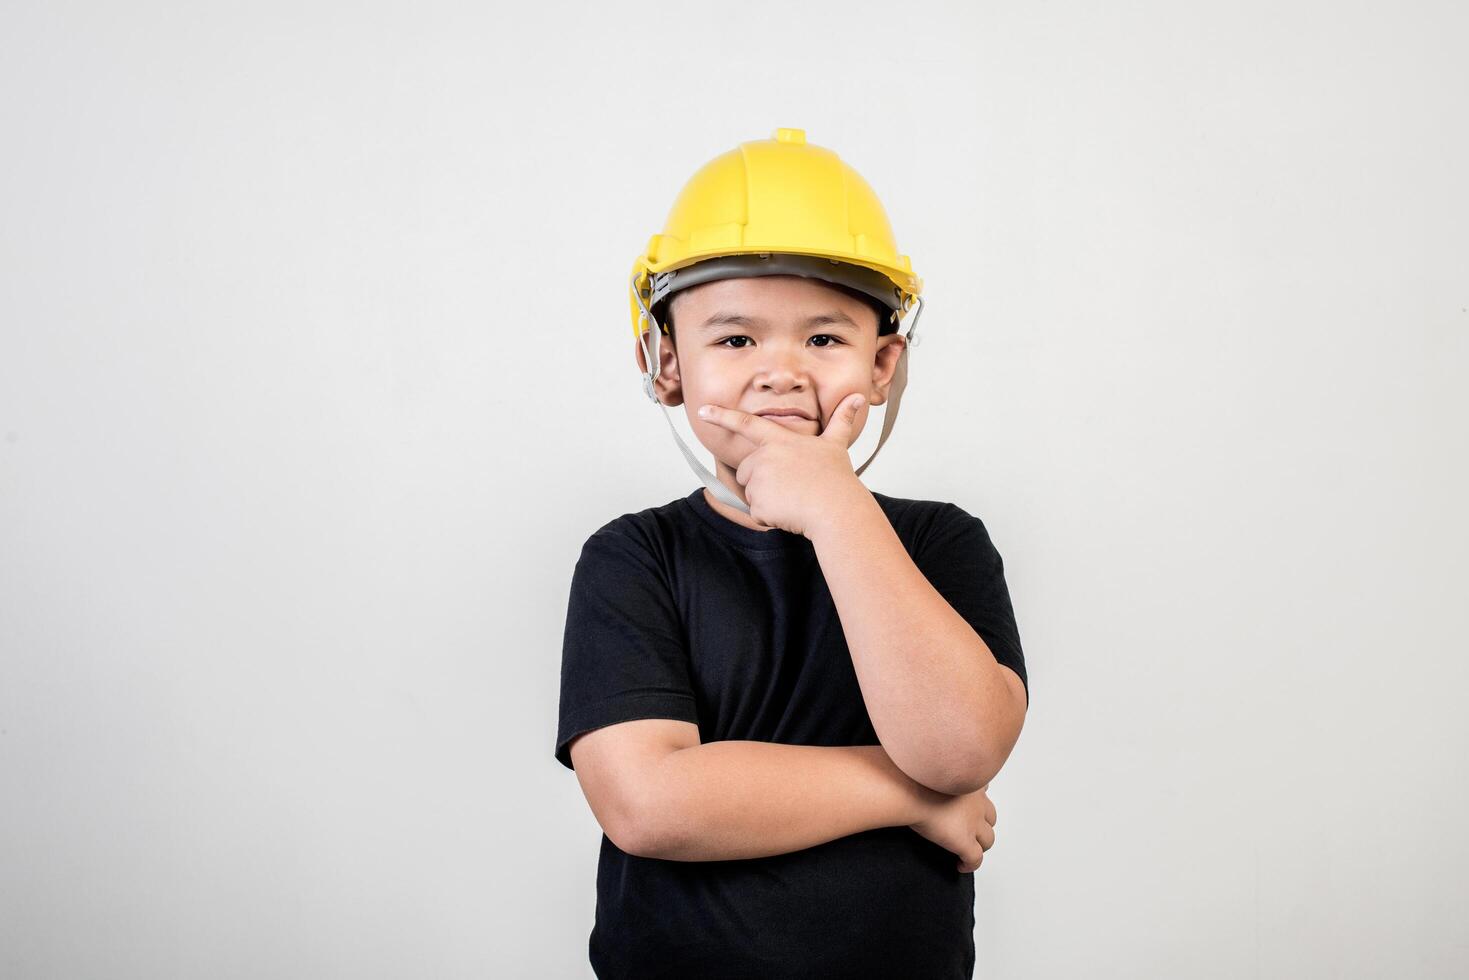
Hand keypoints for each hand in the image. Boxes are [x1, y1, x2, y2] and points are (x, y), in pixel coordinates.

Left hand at [695, 393, 870, 538]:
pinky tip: (790, 512)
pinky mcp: (758, 503)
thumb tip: (859, 397)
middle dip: (762, 481)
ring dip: (768, 499)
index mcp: (779, 440)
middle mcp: (764, 457)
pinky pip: (757, 513)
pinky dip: (770, 517)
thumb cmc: (836, 478)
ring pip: (752, 493)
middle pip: (746, 470)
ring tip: (794, 498)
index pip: (745, 424)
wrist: (836, 509)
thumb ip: (841, 420)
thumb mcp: (836, 445)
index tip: (703, 410)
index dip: (722, 416)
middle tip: (792, 486)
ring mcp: (759, 480)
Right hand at [909, 782, 996, 873]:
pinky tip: (961, 866)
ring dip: (979, 846)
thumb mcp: (928, 771)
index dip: (976, 802)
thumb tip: (924, 778)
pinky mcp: (965, 842)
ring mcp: (973, 823)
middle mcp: (976, 802)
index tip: (967, 808)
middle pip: (990, 818)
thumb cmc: (911, 778)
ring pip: (988, 840)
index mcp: (968, 783)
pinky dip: (970, 865)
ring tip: (966, 851)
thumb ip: (935, 776)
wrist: (909, 791)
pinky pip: (975, 859)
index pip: (983, 792)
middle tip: (968, 832)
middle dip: (981, 826)